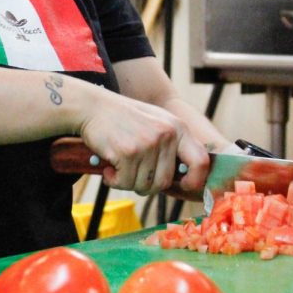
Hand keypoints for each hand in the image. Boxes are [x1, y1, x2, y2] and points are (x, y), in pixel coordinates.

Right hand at [76, 89, 209, 196]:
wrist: (92, 106)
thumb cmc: (124, 118)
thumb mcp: (155, 122)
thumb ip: (172, 144)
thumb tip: (185, 176)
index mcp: (177, 127)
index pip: (200, 161)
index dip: (194, 180)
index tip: (182, 186)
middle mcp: (166, 135)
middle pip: (164, 181)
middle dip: (147, 186)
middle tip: (132, 176)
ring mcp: (148, 143)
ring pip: (144, 185)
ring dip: (128, 183)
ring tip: (118, 167)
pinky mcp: (128, 152)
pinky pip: (125, 183)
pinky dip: (114, 181)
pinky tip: (108, 168)